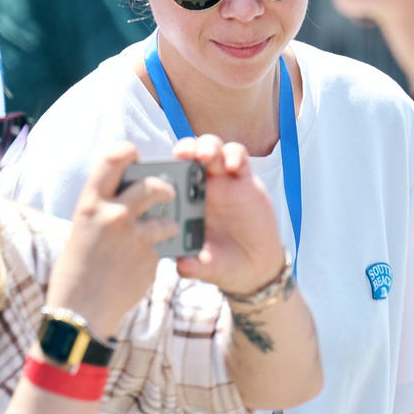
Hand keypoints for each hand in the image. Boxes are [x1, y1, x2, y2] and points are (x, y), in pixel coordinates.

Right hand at [48, 143, 173, 337]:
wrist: (79, 313)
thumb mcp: (81, 230)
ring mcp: (135, 237)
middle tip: (169, 193)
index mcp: (90, 204)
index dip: (128, 152)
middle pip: (151, 185)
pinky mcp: (150, 259)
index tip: (135, 154)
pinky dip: (157, 254)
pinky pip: (162, 249)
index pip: (112, 159)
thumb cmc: (74, 271)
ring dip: (169, 225)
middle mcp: (114, 214)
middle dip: (164, 188)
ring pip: (166, 220)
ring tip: (167, 230)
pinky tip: (142, 265)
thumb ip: (102, 211)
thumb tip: (123, 197)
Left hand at [177, 136, 287, 296]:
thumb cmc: (222, 263)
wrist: (255, 267)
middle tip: (182, 155)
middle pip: (189, 155)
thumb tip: (182, 265)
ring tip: (206, 156)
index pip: (169, 176)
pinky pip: (239, 158)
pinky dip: (234, 155)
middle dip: (185, 149)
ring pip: (212, 149)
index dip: (162, 167)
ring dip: (207, 146)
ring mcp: (223, 182)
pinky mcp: (245, 181)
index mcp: (183, 205)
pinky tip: (232, 165)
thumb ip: (194, 266)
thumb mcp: (207, 267)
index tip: (158, 169)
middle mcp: (200, 188)